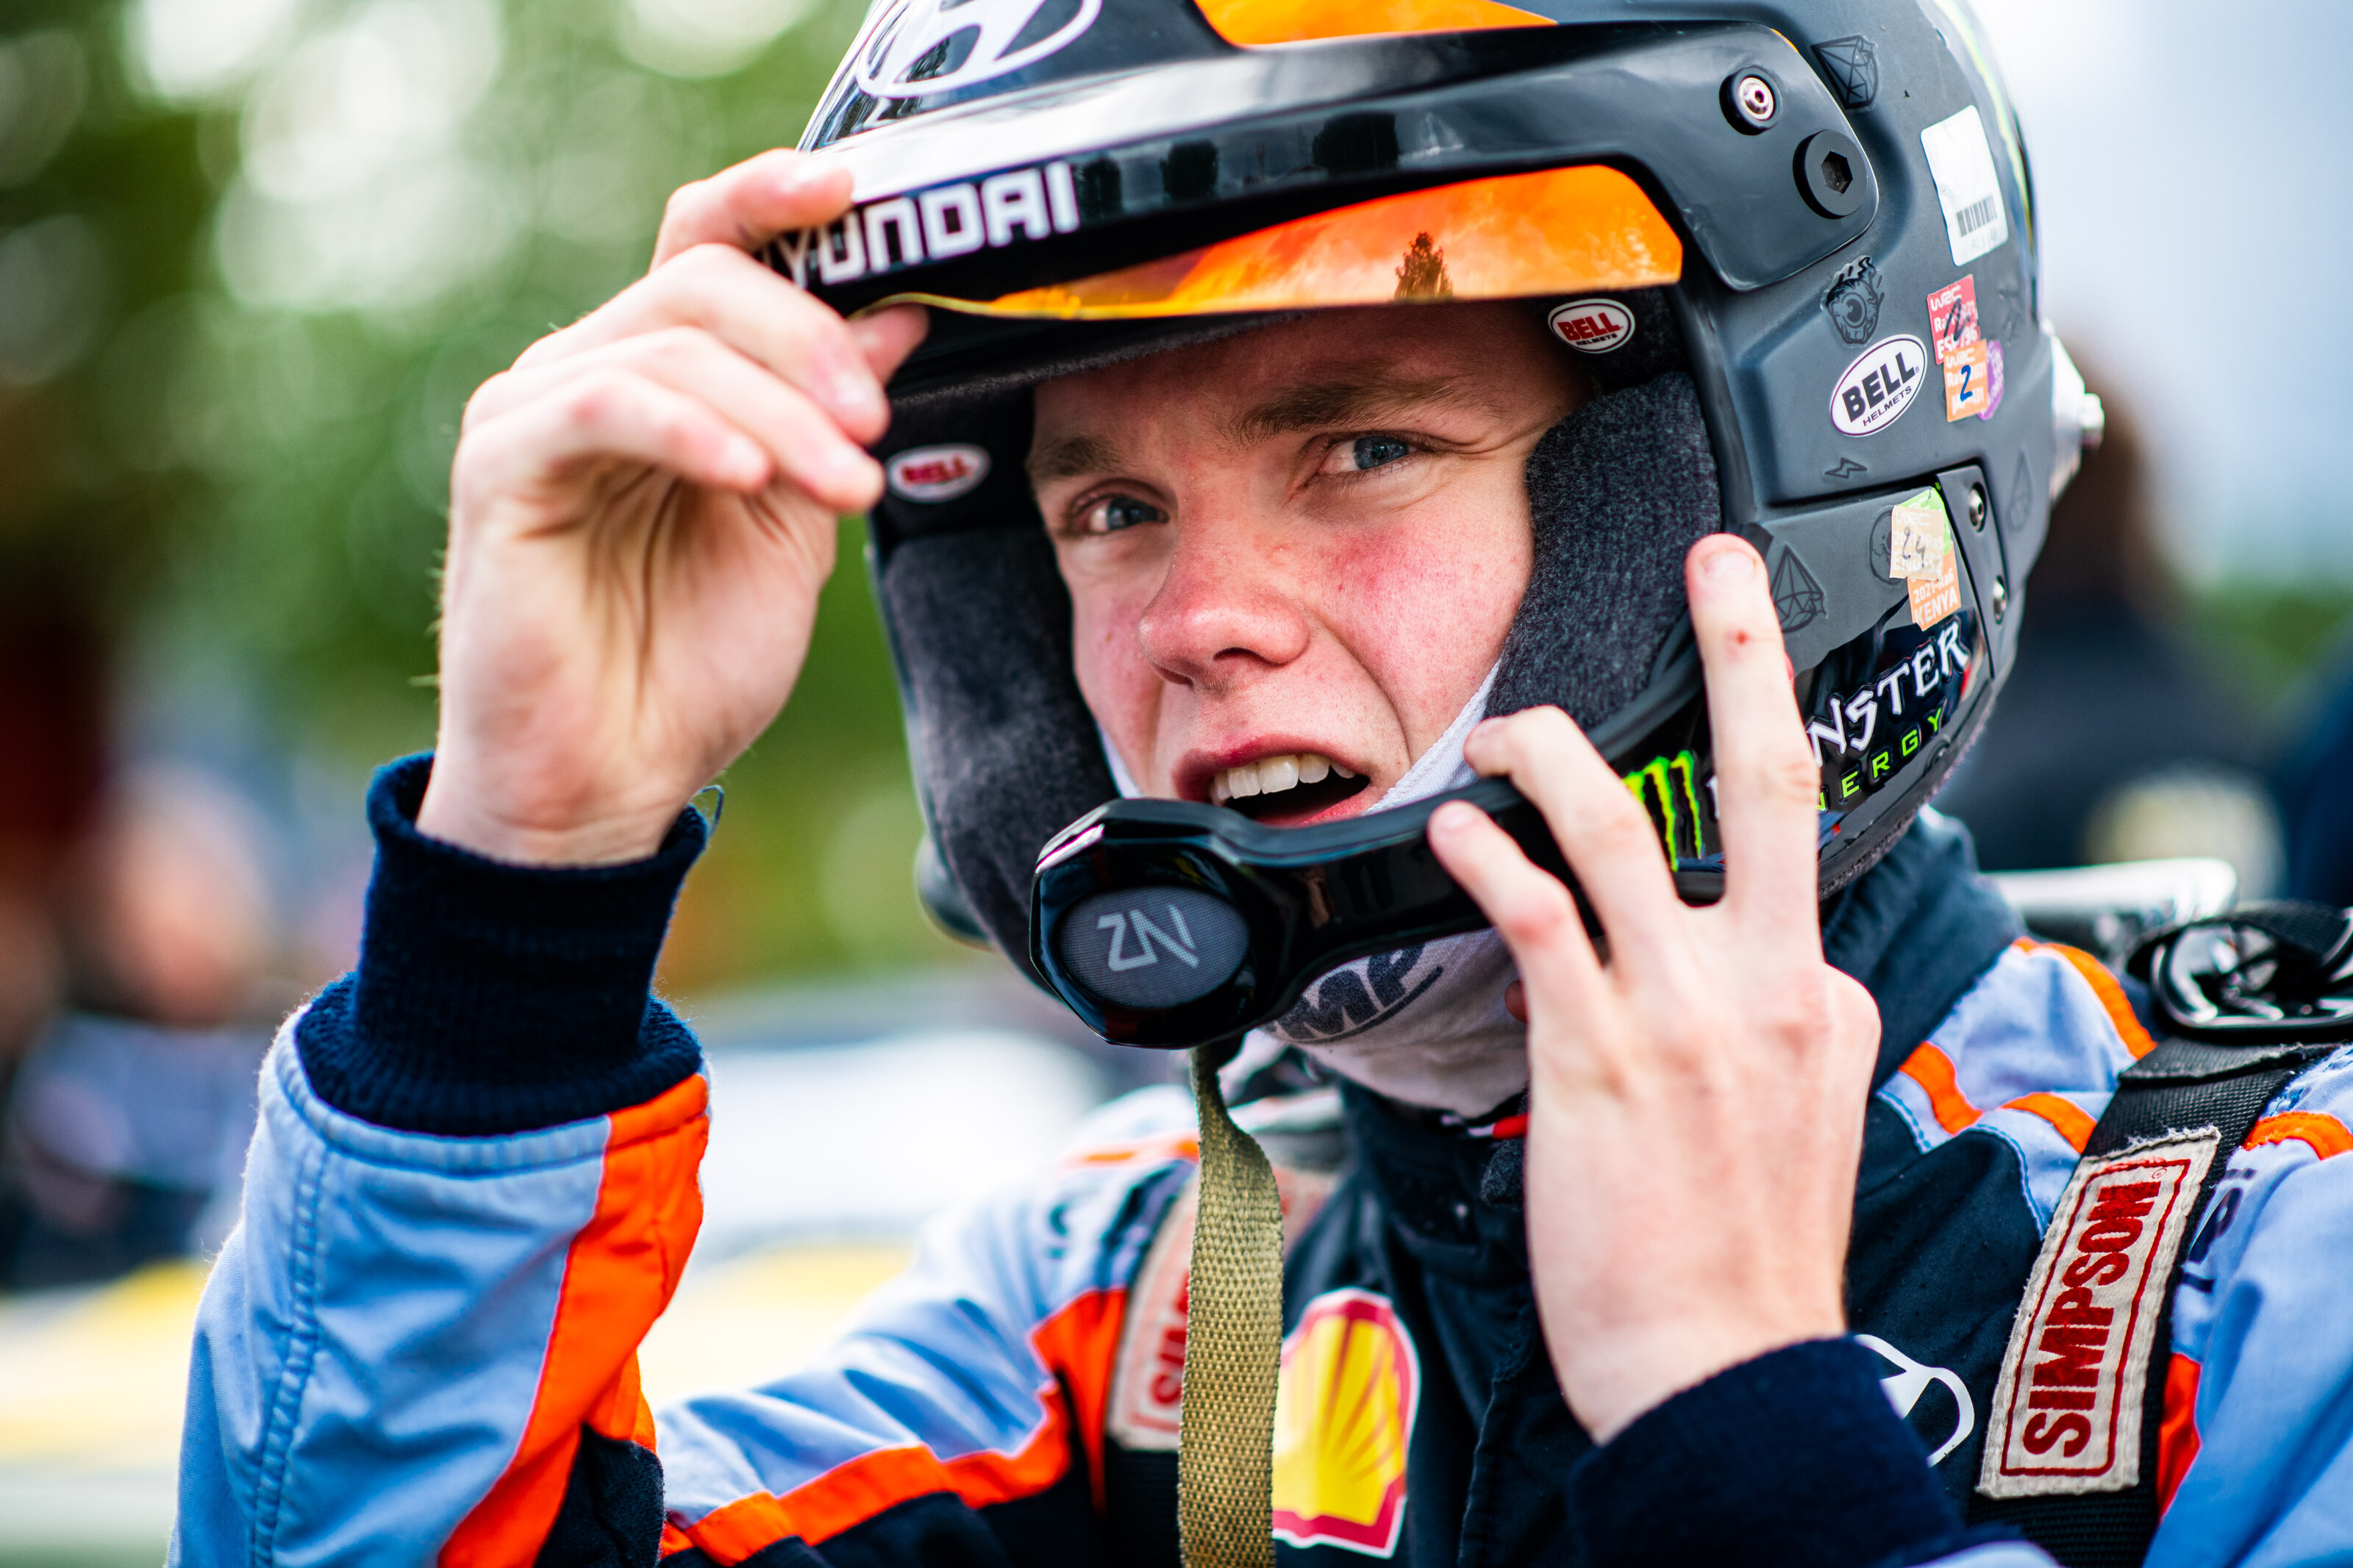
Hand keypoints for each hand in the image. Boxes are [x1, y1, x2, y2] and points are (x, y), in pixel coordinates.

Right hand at [418, 151, 927, 864]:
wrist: (605, 786)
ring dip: (782, 409)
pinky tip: (749, 479)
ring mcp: (534, 411)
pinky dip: (693, 428)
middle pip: (705, 279)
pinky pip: (604, 404)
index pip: (711, 244)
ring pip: (672, 342)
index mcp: (663, 377)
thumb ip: (830, 421)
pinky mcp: (500, 466)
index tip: (862, 194)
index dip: (777, 199)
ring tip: (846, 487)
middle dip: (813, 341)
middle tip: (877, 424)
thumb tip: (895, 318)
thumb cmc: (686, 668)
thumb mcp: (794, 530)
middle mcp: (589, 370)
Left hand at [1427, 535, 1880, 1441]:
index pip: (1777, 860)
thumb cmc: (1747, 1268)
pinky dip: (1491, 856)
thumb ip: (1776, 1039)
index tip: (1708, 723)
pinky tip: (1460, 831)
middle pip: (1768, 781)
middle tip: (1720, 562)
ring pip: (1622, 828)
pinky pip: (1539, 913)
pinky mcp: (1599, 1049)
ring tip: (1513, 727)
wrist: (1726, 1372)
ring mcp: (1686, 1010)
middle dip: (1746, 650)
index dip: (1727, 792)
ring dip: (1556, 755)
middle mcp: (1769, 984)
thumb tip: (1739, 990)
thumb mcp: (1803, 1129)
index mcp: (1822, 999)